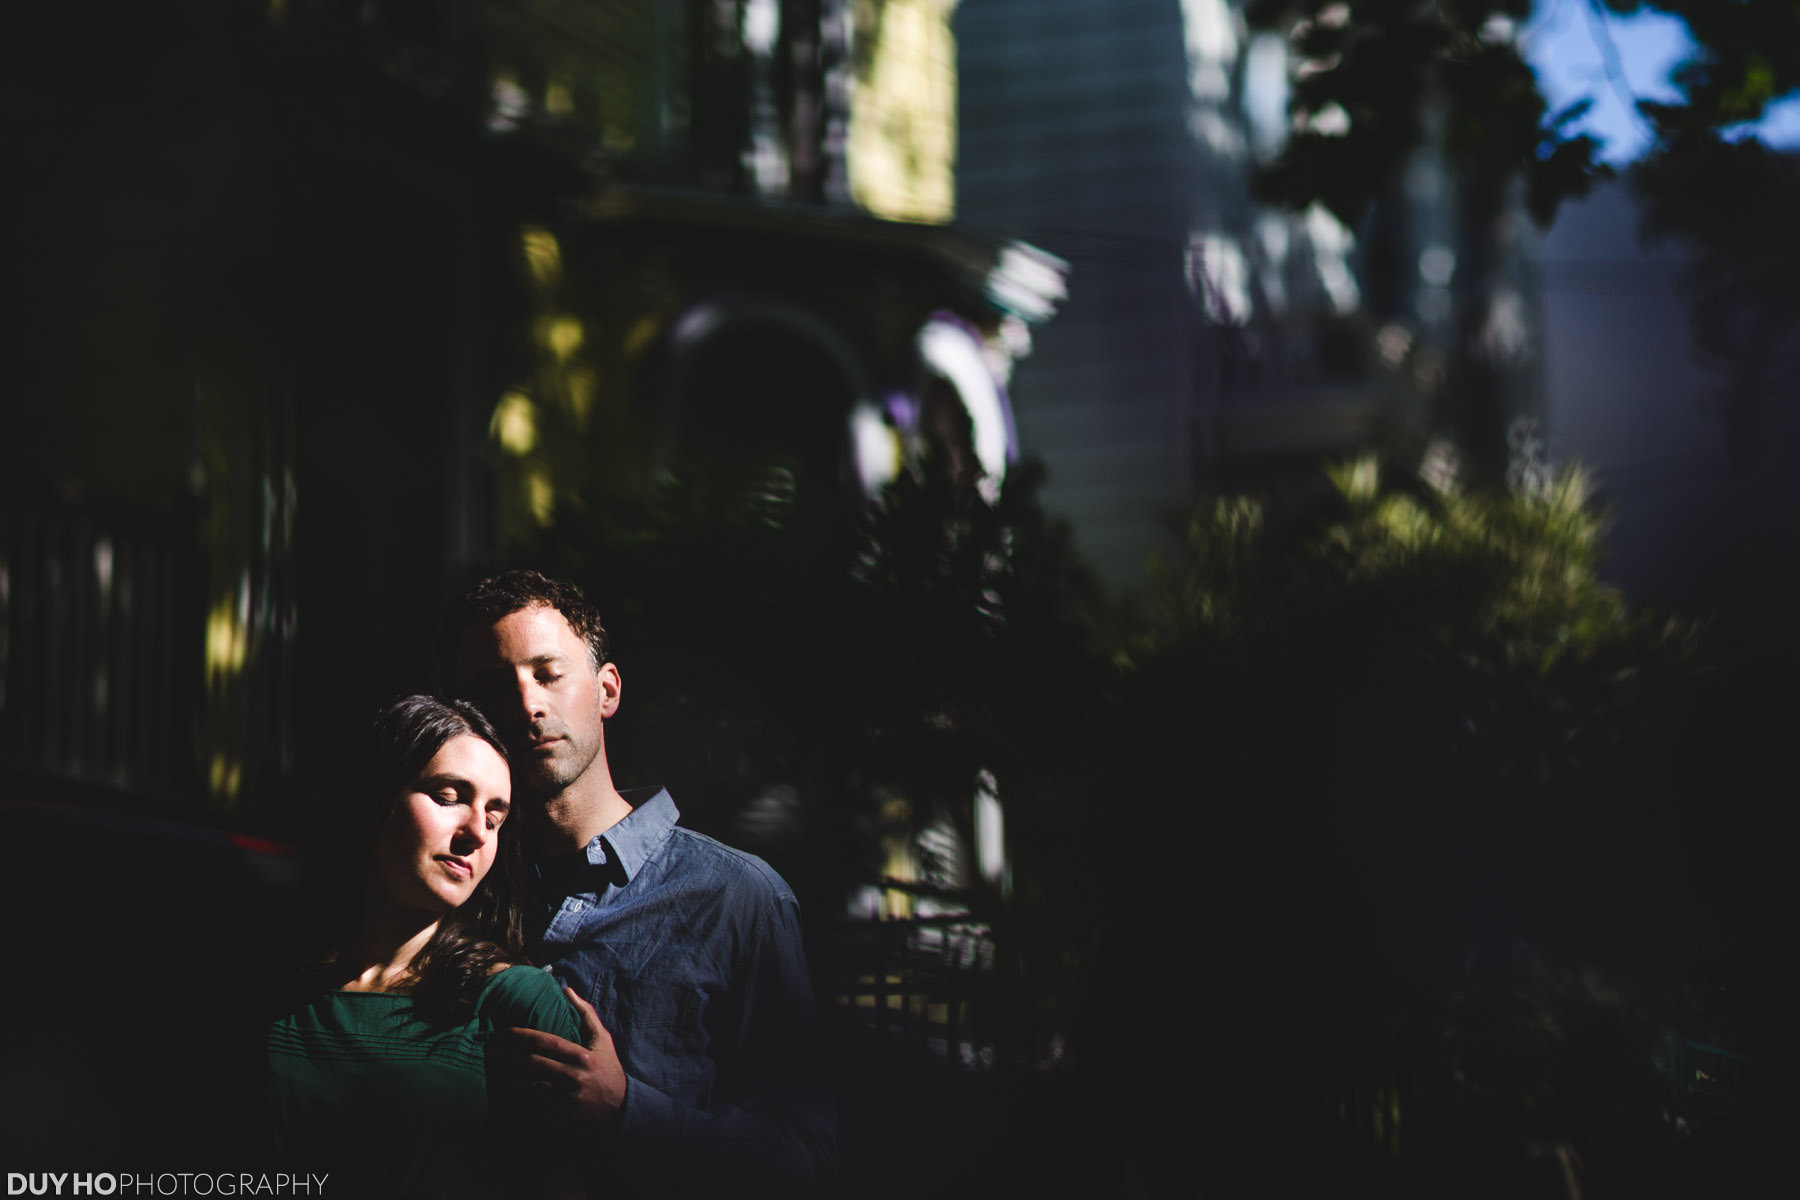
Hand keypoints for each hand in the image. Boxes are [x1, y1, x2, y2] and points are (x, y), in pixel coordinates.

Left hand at [504, 987, 627, 1128]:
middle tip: (489, 1049)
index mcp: (581, 1056)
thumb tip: (567, 990)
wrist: (620, 1109)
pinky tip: (503, 1089)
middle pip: (532, 1064)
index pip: (546, 1043)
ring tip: (491, 1067)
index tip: (503, 1033)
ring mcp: (566, 1099)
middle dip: (507, 1055)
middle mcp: (573, 1077)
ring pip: (529, 1085)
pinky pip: (533, 1104)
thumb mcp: (602, 1040)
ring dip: (507, 1076)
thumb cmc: (608, 1069)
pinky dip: (517, 1096)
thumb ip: (585, 1013)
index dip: (522, 1037)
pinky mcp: (561, 1116)